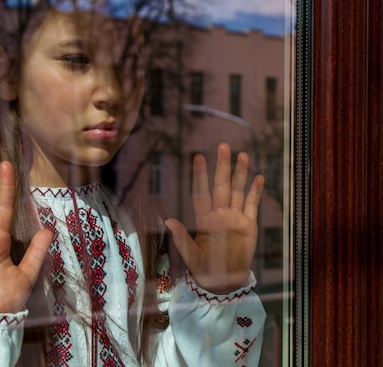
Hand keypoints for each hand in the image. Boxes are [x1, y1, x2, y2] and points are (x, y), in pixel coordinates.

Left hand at [165, 143, 263, 293]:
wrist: (223, 281)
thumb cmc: (203, 269)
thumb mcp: (191, 255)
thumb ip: (182, 238)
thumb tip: (168, 220)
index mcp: (204, 219)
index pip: (201, 192)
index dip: (200, 176)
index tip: (197, 158)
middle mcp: (219, 214)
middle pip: (221, 185)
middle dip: (222, 166)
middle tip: (223, 146)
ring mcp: (234, 218)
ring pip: (237, 190)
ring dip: (240, 173)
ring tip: (242, 155)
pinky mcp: (248, 225)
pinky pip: (251, 204)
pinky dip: (255, 191)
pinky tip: (258, 177)